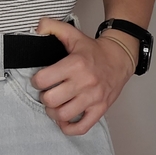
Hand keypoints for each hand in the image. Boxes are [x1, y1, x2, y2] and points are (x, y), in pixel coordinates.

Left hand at [30, 17, 134, 135]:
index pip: (43, 80)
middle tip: (47, 92)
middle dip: (44, 97)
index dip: (36, 81)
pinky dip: (68, 128)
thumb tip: (37, 27)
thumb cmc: (92, 50)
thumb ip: (52, 27)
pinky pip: (81, 127)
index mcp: (75, 64)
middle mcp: (84, 82)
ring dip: (53, 112)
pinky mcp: (100, 109)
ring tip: (55, 104)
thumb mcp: (72, 34)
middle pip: (50, 100)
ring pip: (63, 115)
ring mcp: (93, 98)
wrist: (119, 59)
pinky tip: (64, 119)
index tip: (39, 79)